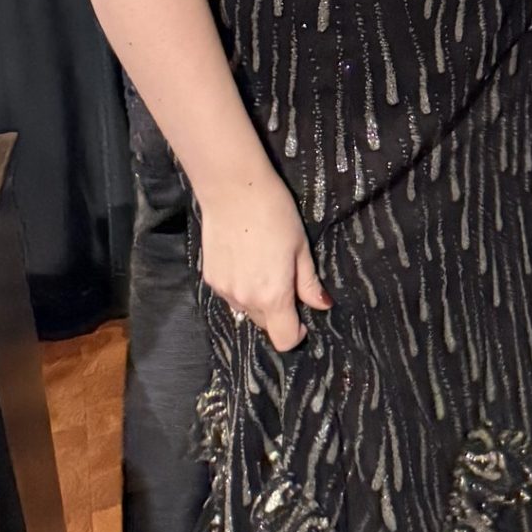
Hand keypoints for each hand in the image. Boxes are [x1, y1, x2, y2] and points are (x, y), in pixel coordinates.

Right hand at [198, 170, 329, 352]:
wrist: (233, 191)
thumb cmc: (275, 214)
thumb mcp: (300, 247)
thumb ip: (309, 283)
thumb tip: (322, 305)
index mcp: (272, 296)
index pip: (284, 339)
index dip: (297, 333)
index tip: (302, 314)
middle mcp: (245, 301)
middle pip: (265, 325)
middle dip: (278, 311)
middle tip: (286, 279)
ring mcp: (224, 291)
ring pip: (246, 310)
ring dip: (258, 299)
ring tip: (264, 265)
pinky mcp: (210, 278)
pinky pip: (230, 294)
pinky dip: (241, 286)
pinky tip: (245, 259)